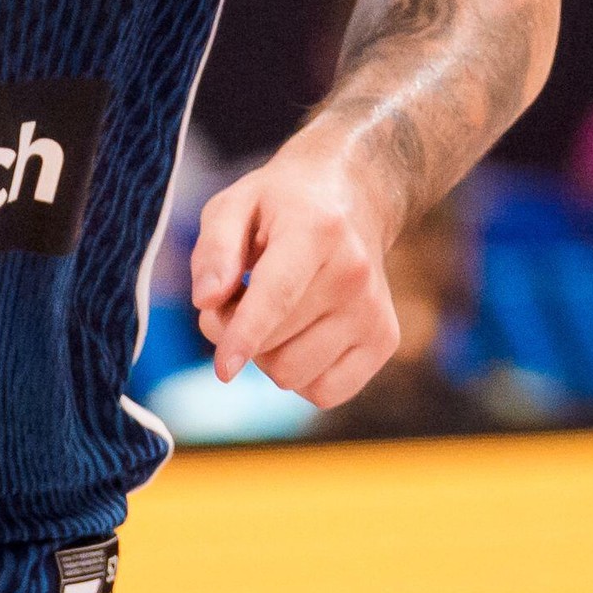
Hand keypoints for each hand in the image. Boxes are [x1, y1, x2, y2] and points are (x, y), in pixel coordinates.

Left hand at [187, 140, 402, 409]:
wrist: (354, 199)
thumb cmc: (282, 206)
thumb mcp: (235, 203)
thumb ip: (215, 249)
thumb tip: (207, 301)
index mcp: (316, 230)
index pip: (278, 295)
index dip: (245, 335)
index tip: (224, 370)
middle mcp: (354, 273)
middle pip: (276, 346)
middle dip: (238, 334)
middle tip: (237, 299)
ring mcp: (374, 311)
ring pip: (295, 375)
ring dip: (266, 356)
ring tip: (269, 315)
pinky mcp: (385, 341)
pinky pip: (325, 392)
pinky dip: (299, 376)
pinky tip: (298, 337)